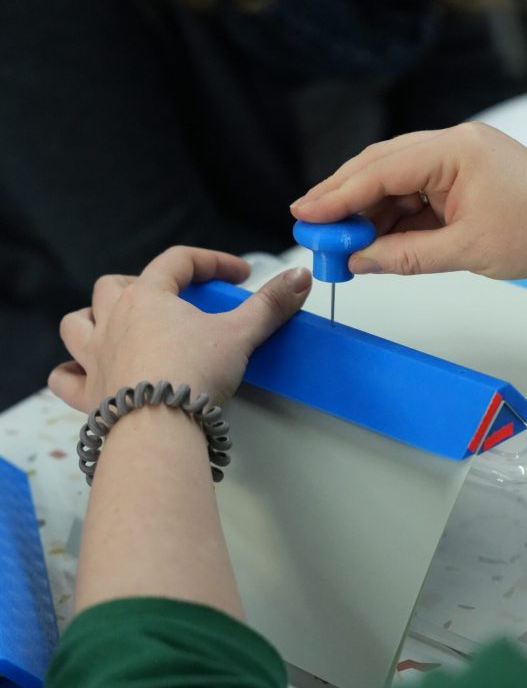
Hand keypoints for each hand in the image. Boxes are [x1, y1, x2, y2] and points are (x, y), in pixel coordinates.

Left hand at [49, 246, 311, 411]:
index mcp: (148, 298)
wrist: (159, 425)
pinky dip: (72, 373)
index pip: (177, 262)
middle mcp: (113, 321)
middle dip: (140, 285)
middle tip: (169, 301)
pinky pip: (65, 378)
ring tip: (117, 327)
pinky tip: (85, 374)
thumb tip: (300, 278)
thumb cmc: (193, 374)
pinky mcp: (89, 395)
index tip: (237, 274)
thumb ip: (270, 304)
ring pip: (76, 324)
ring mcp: (95, 357)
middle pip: (114, 286)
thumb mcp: (241, 333)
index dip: (210, 262)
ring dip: (92, 320)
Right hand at [291, 123, 526, 280]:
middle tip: (311, 226)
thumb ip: (404, 256)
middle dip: (344, 198)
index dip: (338, 194)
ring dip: (369, 211)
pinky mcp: (462, 176)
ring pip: (396, 181)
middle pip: (381, 167)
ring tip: (342, 244)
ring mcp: (458, 159)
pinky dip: (394, 216)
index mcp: (456, 150)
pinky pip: (416, 193)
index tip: (306, 214)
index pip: (381, 169)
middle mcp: (453, 145)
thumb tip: (359, 260)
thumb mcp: (464, 251)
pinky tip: (376, 239)